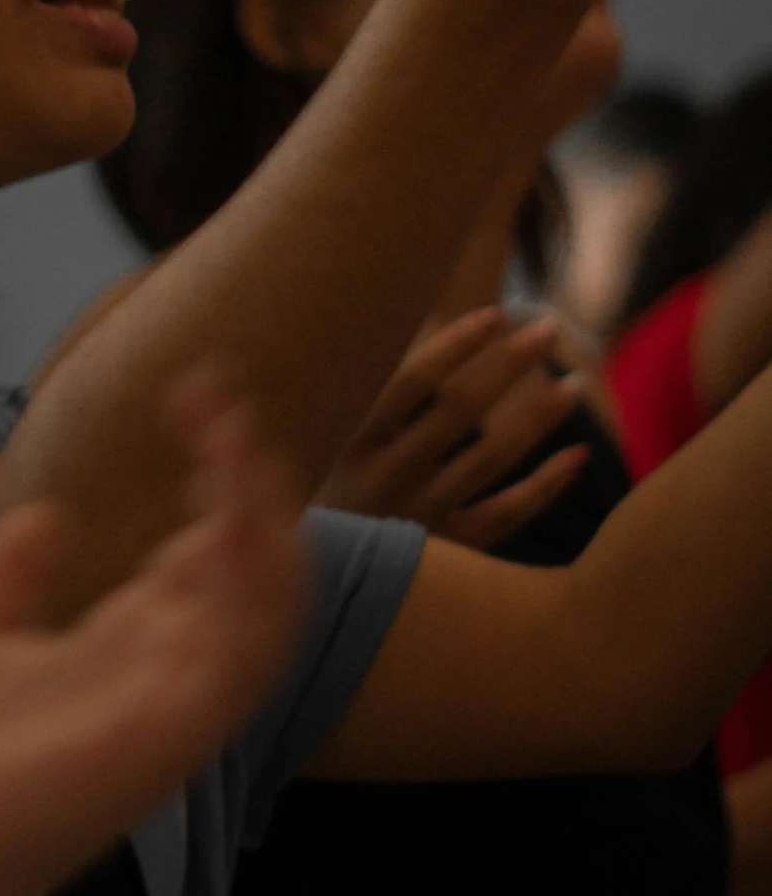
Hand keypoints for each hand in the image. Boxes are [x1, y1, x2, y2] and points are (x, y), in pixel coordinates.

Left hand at [0, 377, 307, 895]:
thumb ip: (10, 577)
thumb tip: (45, 515)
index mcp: (124, 649)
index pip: (205, 553)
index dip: (214, 479)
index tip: (193, 401)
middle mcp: (165, 673)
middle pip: (249, 570)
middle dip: (250, 486)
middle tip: (222, 403)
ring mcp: (176, 707)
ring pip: (267, 607)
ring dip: (264, 523)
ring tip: (240, 444)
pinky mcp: (171, 735)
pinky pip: (241, 654)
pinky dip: (249, 586)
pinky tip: (230, 518)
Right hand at [316, 306, 589, 550]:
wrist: (318, 581)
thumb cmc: (323, 493)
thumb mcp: (327, 444)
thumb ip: (374, 396)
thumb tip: (426, 325)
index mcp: (351, 442)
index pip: (412, 381)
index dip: (456, 344)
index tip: (496, 314)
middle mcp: (386, 478)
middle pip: (460, 410)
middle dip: (509, 364)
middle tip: (548, 328)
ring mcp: (419, 518)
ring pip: (492, 459)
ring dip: (538, 418)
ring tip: (574, 384)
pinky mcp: (448, 552)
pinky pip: (508, 514)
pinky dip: (547, 485)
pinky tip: (578, 455)